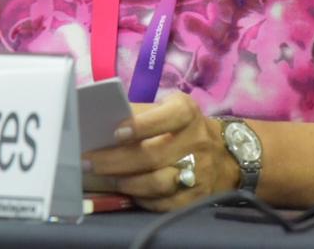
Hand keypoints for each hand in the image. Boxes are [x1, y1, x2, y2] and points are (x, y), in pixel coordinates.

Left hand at [82, 93, 235, 211]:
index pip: (167, 117)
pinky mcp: (198, 195)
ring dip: (128, 182)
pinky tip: (127, 192)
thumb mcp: (168, 110)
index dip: (141, 126)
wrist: (225, 154)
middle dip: (116, 160)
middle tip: (89, 162)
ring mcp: (200, 170)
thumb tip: (99, 121)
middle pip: (153, 155)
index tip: (115, 132)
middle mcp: (197, 140)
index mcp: (187, 113)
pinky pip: (165, 203)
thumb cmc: (182, 128)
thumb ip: (139, 113)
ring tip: (107, 178)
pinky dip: (142, 198)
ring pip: (159, 182)